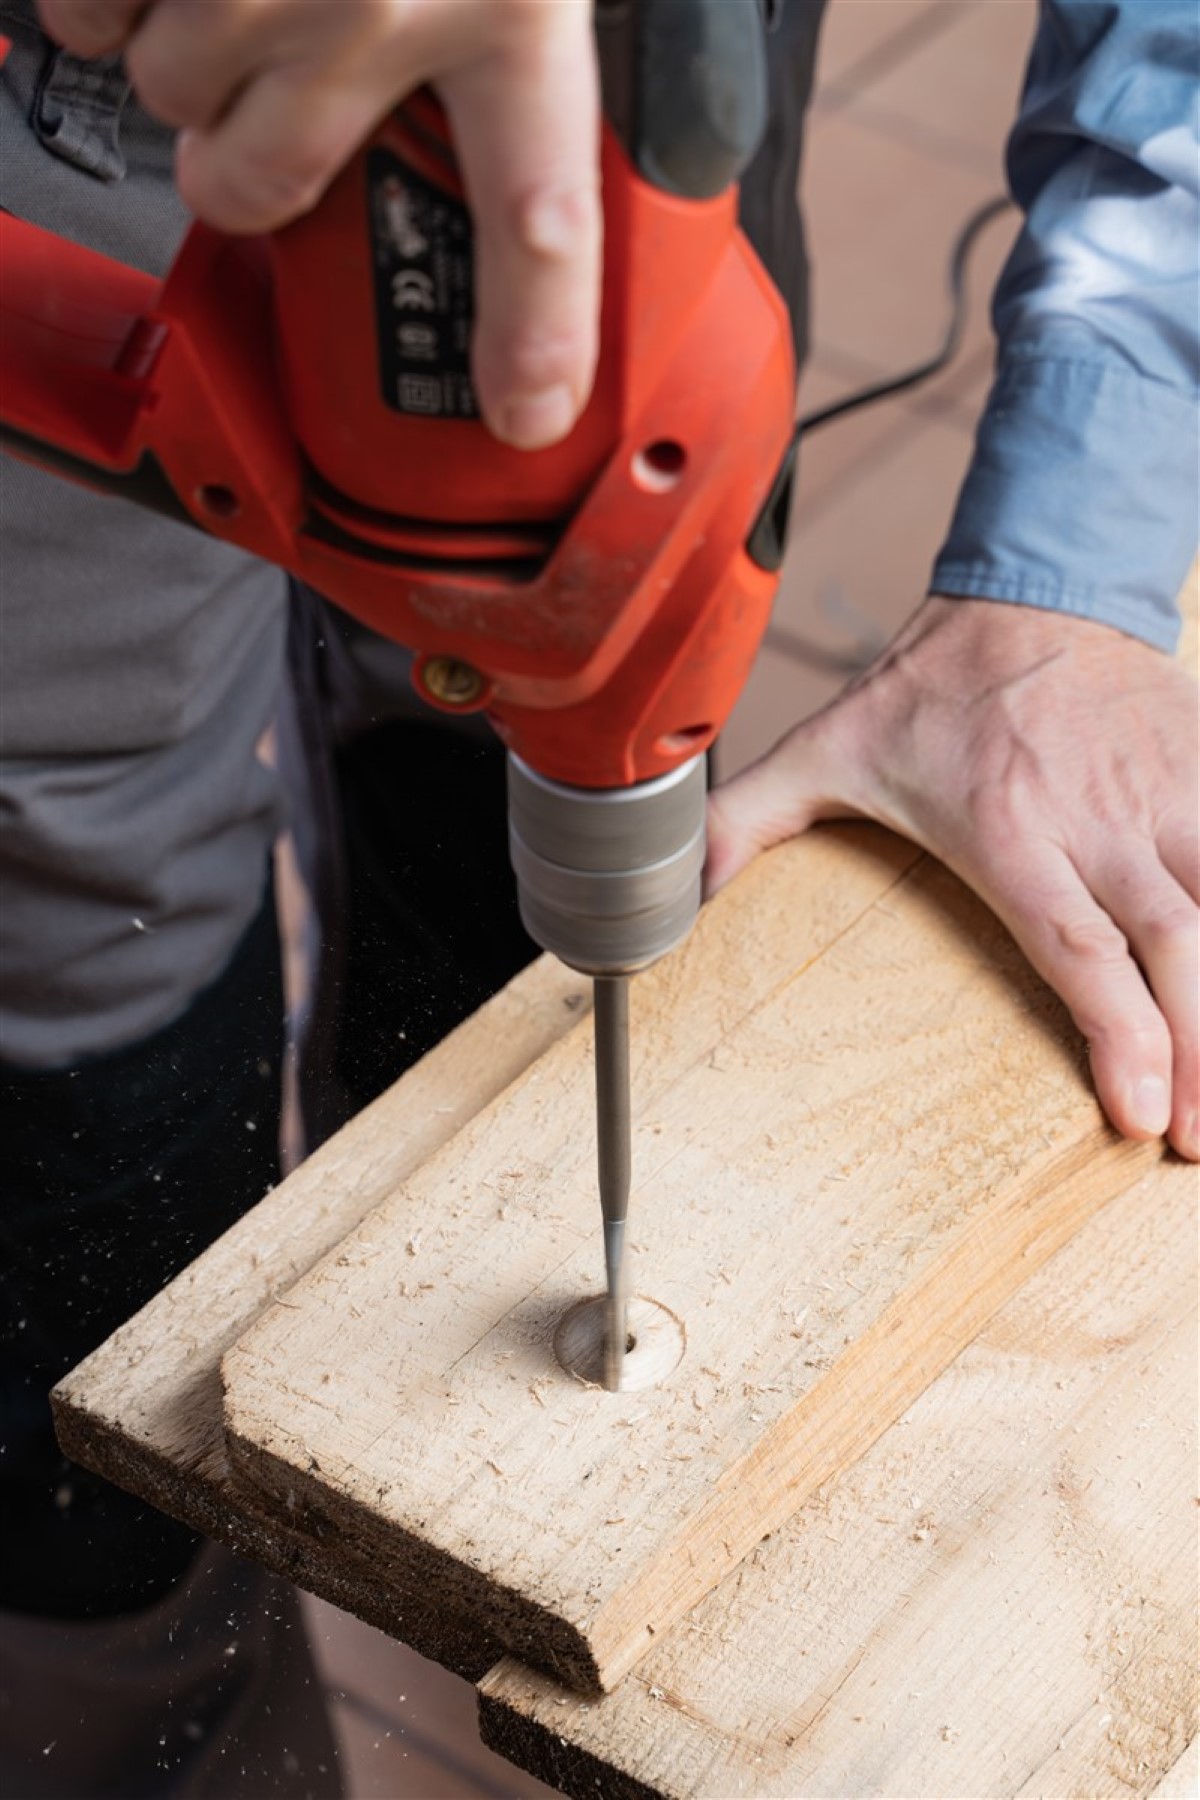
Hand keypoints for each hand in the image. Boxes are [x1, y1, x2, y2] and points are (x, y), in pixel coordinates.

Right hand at [37, 0, 600, 449]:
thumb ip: (511, 35)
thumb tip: (527, 153)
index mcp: (517, 2)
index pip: (539, 223)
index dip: (531, 338)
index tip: (525, 422)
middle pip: (266, 188)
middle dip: (244, 167)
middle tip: (270, 107)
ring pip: (173, 101)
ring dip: (186, 61)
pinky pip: (90, 21)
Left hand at [707, 597, 1198, 1160]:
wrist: (1032, 588)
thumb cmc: (930, 687)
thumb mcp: (824, 749)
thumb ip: (747, 823)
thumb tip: (674, 897)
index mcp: (1010, 830)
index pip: (1077, 947)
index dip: (1120, 1035)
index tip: (1140, 1115)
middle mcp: (1099, 821)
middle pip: (1178, 947)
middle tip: (1196, 1141)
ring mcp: (1166, 796)